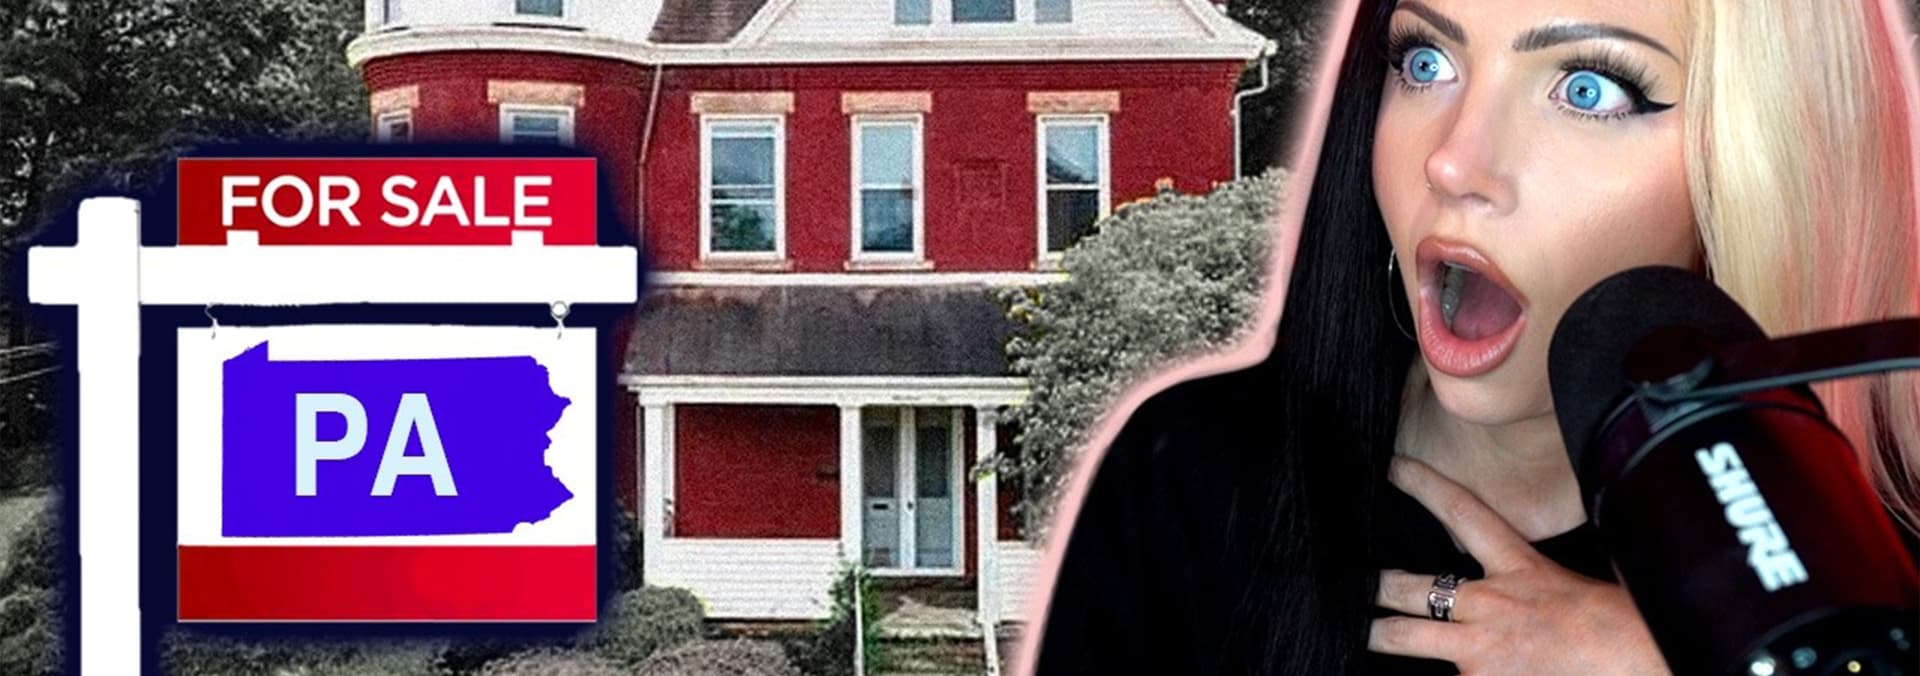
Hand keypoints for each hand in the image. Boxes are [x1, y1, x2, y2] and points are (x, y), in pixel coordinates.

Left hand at [1369, 457, 1670, 674]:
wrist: (1641, 666)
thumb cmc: (1629, 631)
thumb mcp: (1594, 583)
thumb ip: (1556, 574)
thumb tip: (1573, 548)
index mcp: (1521, 569)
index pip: (1464, 513)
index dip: (1423, 485)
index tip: (1393, 467)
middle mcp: (1490, 606)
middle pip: (1411, 586)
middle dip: (1378, 584)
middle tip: (1355, 582)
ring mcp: (1479, 651)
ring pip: (1406, 640)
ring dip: (1383, 638)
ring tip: (1362, 636)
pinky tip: (1424, 674)